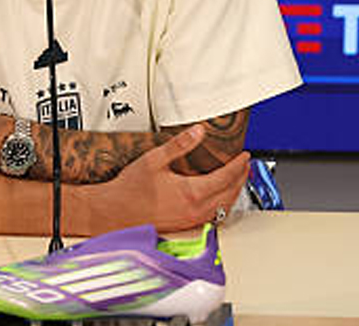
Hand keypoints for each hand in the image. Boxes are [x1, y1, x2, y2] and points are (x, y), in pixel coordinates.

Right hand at [92, 125, 250, 232]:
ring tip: (238, 181)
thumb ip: (179, 145)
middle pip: (229, 194)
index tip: (244, 156)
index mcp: (191, 193)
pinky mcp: (184, 225)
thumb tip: (198, 132)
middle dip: (241, 179)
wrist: (113, 212)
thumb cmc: (129, 190)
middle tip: (245, 166)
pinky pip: (212, 217)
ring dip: (234, 193)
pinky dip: (222, 206)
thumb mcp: (154, 160)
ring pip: (223, 208)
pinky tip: (218, 200)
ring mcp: (190, 220)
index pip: (225, 177)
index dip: (238, 165)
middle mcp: (194, 210)